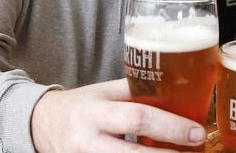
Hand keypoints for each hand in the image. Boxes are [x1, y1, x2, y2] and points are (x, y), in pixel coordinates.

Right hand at [31, 78, 205, 151]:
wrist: (40, 125)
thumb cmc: (80, 105)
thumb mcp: (104, 92)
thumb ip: (135, 91)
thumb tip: (176, 88)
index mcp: (95, 112)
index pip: (137, 117)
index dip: (170, 126)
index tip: (195, 131)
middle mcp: (87, 141)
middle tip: (195, 150)